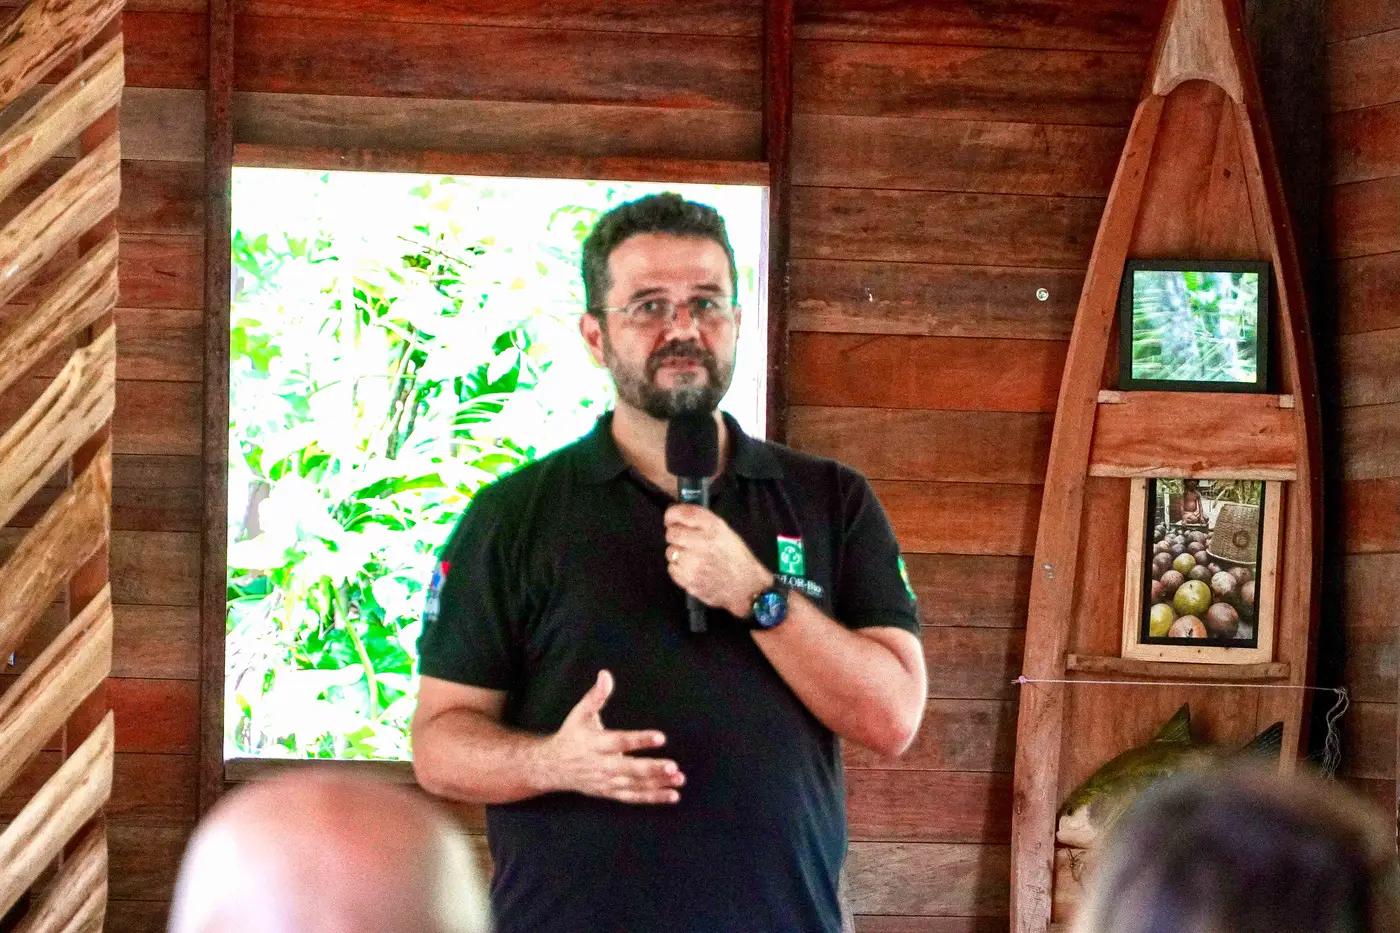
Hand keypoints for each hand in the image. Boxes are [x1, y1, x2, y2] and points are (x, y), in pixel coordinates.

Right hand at [541, 670, 683, 803]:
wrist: (553, 766)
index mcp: (595, 743)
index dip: (639, 740)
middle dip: (651, 769)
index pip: (619, 741)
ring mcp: (606, 781)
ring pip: (634, 785)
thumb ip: (596, 696)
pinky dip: (652, 797)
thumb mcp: (579, 713)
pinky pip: (633, 797)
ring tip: (679, 779)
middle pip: (629, 769)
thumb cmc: (571, 735)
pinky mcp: (610, 792)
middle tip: (673, 766)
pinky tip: (673, 795)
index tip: (661, 737)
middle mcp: (601, 765)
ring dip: (657, 784)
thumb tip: (605, 674)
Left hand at [663, 504, 772, 617]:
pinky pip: (672, 568)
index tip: (671, 519)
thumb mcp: (725, 532)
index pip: (681, 513)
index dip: (671, 515)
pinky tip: (693, 569)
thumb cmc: (736, 559)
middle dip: (676, 536)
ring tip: (694, 558)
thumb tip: (678, 516)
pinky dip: (679, 569)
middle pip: (671, 533)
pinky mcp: (689, 579)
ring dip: (678, 554)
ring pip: (670, 551)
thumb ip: (702, 522)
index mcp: (713, 527)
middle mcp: (702, 542)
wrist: (746, 586)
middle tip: (686, 542)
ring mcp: (694, 562)